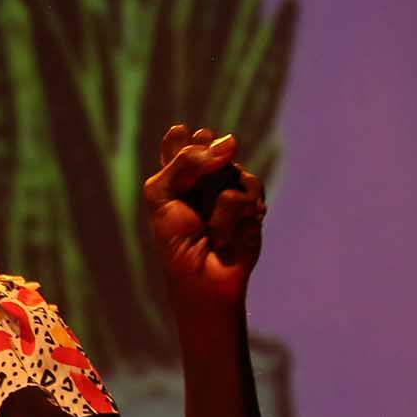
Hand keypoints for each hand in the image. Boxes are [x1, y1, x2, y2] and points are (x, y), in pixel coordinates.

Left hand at [143, 123, 266, 316]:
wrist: (202, 276)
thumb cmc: (175, 239)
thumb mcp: (163, 194)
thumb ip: (186, 161)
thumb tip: (232, 141)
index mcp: (176, 175)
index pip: (179, 140)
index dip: (181, 141)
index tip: (178, 145)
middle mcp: (204, 177)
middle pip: (209, 143)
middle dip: (203, 162)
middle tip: (191, 191)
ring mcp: (230, 187)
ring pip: (230, 166)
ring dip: (215, 200)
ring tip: (208, 227)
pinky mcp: (253, 203)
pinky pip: (246, 188)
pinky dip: (232, 214)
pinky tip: (225, 235)